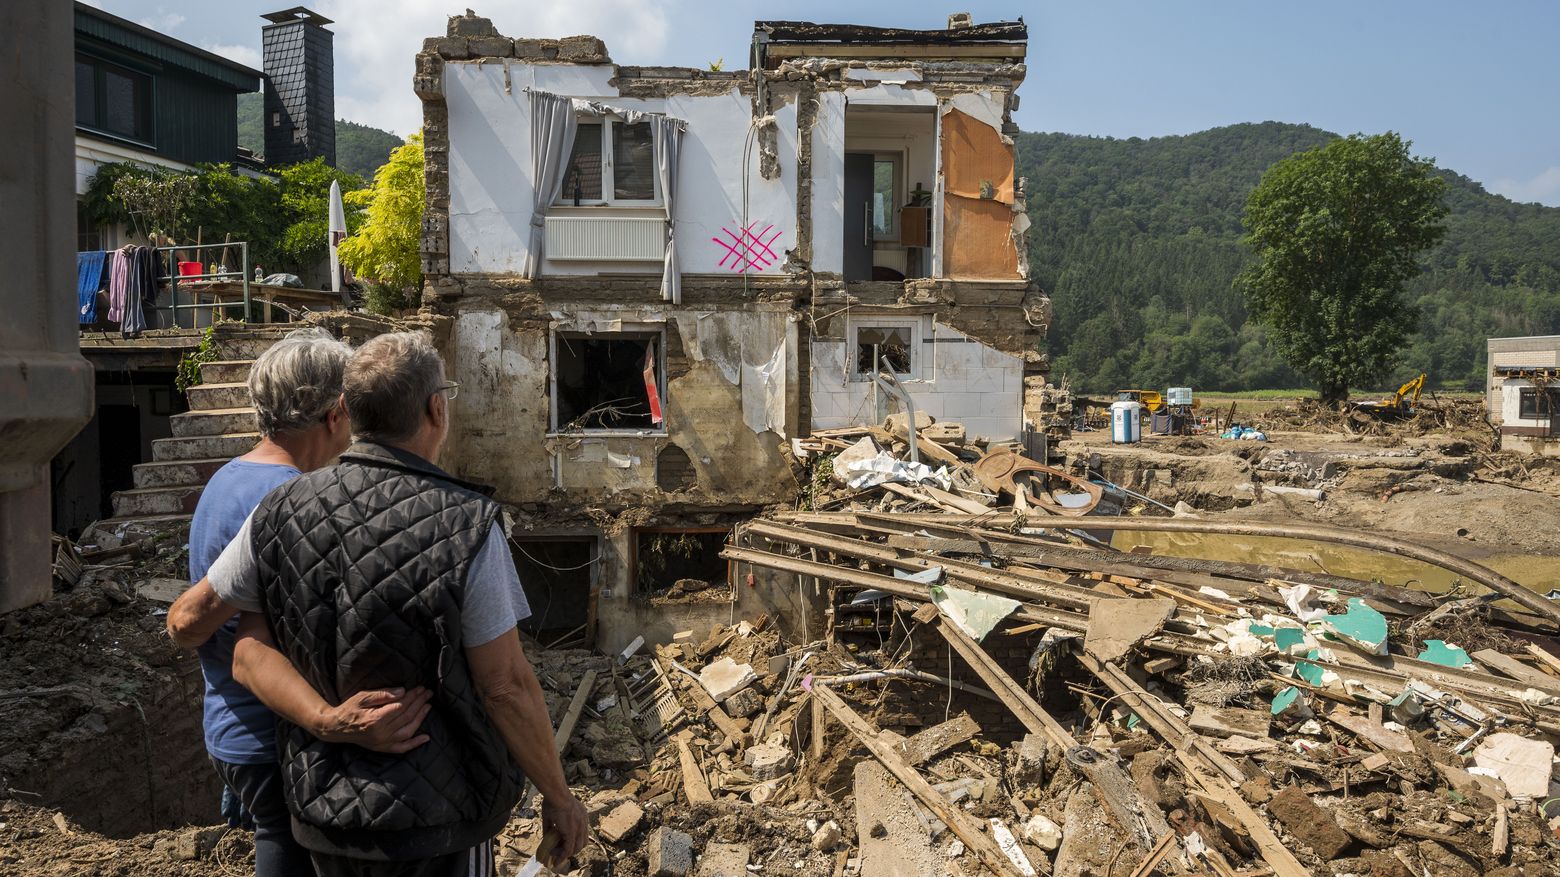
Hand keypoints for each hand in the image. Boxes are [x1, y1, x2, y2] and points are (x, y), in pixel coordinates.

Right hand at [316, 687, 432, 753]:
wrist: (336, 728)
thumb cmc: (349, 709)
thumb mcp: (362, 697)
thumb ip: (383, 694)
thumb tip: (403, 691)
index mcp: (376, 720)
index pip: (401, 706)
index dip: (413, 696)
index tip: (421, 688)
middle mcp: (381, 733)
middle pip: (406, 716)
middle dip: (419, 703)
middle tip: (428, 693)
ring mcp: (383, 743)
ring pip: (408, 730)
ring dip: (420, 718)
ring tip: (428, 706)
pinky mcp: (382, 748)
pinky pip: (402, 748)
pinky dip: (415, 743)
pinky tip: (426, 737)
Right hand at [540, 791, 588, 866]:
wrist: (556, 793)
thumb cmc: (553, 798)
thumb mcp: (553, 814)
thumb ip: (551, 826)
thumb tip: (546, 837)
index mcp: (581, 816)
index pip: (582, 834)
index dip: (574, 841)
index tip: (563, 845)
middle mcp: (583, 822)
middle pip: (582, 843)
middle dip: (571, 850)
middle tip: (559, 851)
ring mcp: (579, 827)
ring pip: (577, 848)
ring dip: (565, 853)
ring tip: (555, 853)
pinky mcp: (572, 831)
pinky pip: (569, 848)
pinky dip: (561, 854)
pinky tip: (554, 855)